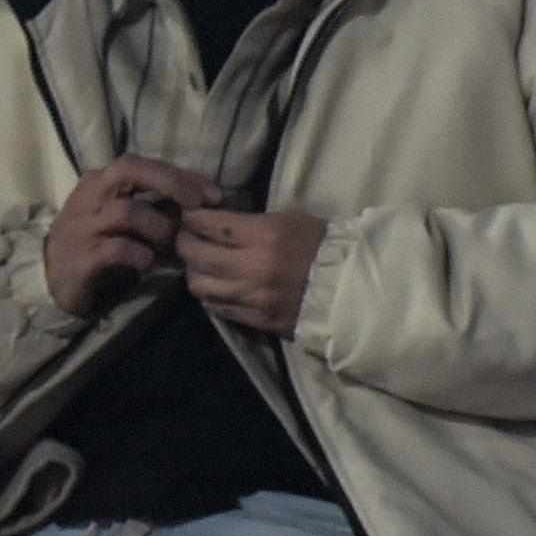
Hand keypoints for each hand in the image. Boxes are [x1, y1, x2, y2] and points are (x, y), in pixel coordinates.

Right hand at [39, 158, 212, 317]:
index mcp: (99, 182)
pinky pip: (116, 249)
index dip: (180, 175)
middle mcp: (88, 197)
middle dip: (170, 183)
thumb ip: (154, 206)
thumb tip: (198, 199)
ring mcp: (81, 227)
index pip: (142, 164)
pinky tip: (148, 264)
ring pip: (126, 211)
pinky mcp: (80, 259)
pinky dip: (140, 255)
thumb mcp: (125, 220)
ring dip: (158, 226)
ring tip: (170, 243)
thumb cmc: (95, 245)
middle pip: (129, 169)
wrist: (51, 281)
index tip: (211, 194)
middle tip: (198, 205)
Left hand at [174, 204, 329, 339]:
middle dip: (184, 243)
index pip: (209, 225)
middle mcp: (252, 267)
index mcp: (264, 235)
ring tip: (201, 265)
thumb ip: (252, 222)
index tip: (189, 216)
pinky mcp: (255, 320)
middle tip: (186, 238)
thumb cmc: (324, 245)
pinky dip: (210, 295)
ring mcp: (251, 297)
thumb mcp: (291, 219)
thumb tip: (219, 222)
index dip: (191, 218)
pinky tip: (217, 287)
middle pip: (195, 255)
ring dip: (195, 273)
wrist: (351, 288)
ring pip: (200, 285)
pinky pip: (217, 307)